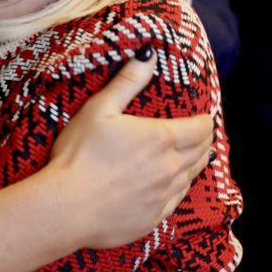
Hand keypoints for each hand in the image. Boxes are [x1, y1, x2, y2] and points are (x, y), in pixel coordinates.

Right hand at [43, 54, 213, 249]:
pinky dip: (180, 188)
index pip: (201, 128)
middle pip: (202, 152)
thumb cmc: (79, 155)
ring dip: (196, 163)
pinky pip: (178, 200)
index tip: (203, 116)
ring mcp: (163, 196)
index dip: (205, 120)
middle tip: (200, 133)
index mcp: (161, 138)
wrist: (66, 208)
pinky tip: (173, 184)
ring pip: (192, 176)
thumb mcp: (99, 109)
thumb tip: (150, 53)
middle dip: (204, 140)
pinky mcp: (153, 218)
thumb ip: (128, 81)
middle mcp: (170, 168)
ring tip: (193, 156)